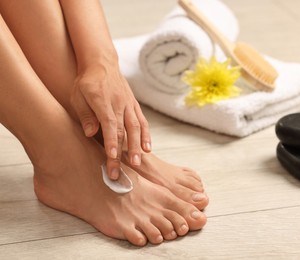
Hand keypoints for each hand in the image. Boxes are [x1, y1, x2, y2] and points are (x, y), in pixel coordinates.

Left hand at [70, 63, 150, 179]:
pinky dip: (146, 135)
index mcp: (103, 100)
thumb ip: (85, 114)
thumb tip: (91, 133)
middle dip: (122, 152)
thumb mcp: (78, 95)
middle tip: (121, 170)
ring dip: (137, 146)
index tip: (111, 157)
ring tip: (137, 163)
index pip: (109, 124)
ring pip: (136, 127)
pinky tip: (147, 148)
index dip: (111, 142)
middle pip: (123, 131)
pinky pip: (142, 122)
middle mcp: (119, 103)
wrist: (102, 63)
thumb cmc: (87, 82)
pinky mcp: (134, 105)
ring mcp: (129, 104)